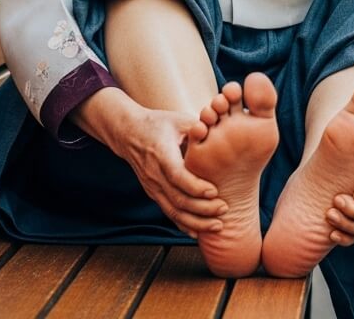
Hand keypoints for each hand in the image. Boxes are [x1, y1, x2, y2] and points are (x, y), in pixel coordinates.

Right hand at [76, 88, 226, 235]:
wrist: (128, 133)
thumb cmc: (159, 124)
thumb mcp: (178, 120)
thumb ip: (199, 127)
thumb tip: (224, 130)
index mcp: (161, 154)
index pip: (177, 176)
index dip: (195, 187)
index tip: (215, 192)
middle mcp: (154, 174)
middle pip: (177, 199)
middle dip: (202, 208)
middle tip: (224, 209)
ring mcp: (152, 186)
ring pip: (173, 211)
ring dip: (196, 222)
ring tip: (218, 226)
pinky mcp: (153, 193)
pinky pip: (168, 213)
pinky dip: (184, 225)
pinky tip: (199, 233)